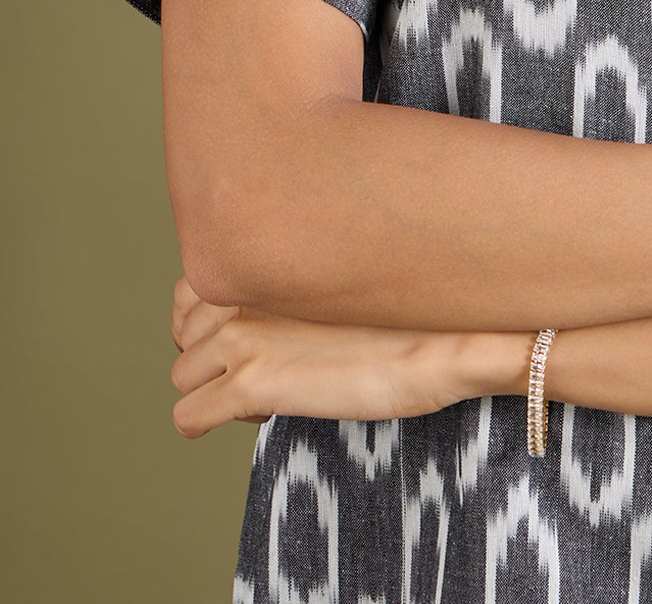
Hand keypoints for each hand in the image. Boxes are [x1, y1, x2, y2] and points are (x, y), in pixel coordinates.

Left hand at [168, 274, 529, 438]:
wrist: (445, 337)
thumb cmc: (409, 302)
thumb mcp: (342, 268)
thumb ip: (297, 270)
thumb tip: (284, 293)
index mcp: (260, 254)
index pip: (190, 286)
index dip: (217, 315)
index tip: (254, 328)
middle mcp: (240, 289)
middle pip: (181, 332)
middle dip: (210, 352)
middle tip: (259, 362)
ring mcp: (241, 338)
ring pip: (183, 375)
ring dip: (215, 387)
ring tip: (267, 387)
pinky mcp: (252, 385)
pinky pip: (189, 416)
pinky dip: (212, 422)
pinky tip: (264, 412)